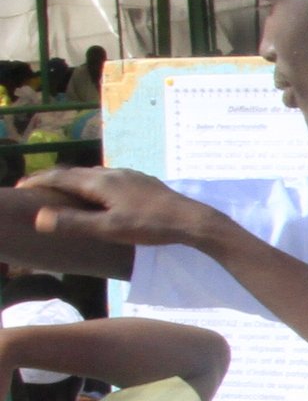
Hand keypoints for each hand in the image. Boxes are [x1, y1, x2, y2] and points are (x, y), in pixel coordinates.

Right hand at [23, 165, 217, 247]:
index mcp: (100, 181)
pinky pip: (111, 179)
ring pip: (95, 175)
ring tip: (66, 191)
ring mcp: (130, 175)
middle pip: (76, 173)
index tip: (22, 186)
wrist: (192, 220)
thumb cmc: (150, 226)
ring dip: (76, 181)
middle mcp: (113, 172)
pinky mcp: (144, 182)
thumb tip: (39, 219)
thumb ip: (74, 223)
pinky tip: (102, 195)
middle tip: (38, 188)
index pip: (60, 177)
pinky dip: (96, 184)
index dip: (39, 181)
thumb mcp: (109, 229)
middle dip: (55, 179)